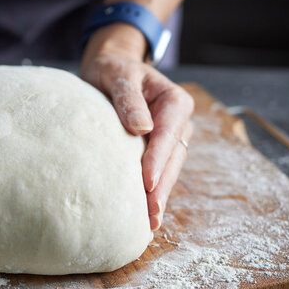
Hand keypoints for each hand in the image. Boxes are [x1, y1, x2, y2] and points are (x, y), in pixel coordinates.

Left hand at [80, 24, 193, 230]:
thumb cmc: (114, 69)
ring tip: (149, 222)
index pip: (167, 135)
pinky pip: (157, 170)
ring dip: (159, 195)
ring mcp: (169, 136)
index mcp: (174, 102)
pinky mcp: (156, 148)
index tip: (147, 184)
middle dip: (161, 188)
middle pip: (172, 159)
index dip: (158, 161)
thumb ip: (129, 99)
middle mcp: (177, 121)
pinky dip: (152, 190)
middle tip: (151, 215)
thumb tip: (141, 128)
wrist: (111, 67)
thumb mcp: (119, 75)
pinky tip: (145, 211)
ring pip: (168, 170)